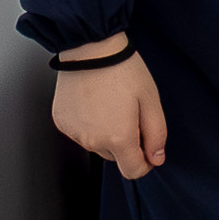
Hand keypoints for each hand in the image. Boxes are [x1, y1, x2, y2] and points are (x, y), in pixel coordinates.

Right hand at [50, 40, 168, 179]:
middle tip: (128, 113)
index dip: (144, 163)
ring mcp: (74, 132)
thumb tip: (155, 158)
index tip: (147, 149)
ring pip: (97, 145)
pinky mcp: (62, 122)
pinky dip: (89, 124)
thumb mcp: (150, 100)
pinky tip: (94, 103)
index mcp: (118, 138)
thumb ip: (156, 134)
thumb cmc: (122, 69)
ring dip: (106, 133)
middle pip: (115, 157)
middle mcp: (93, 140)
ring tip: (110, 104)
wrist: (90, 48)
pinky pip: (81, 133)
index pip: (133, 171)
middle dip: (125, 142)